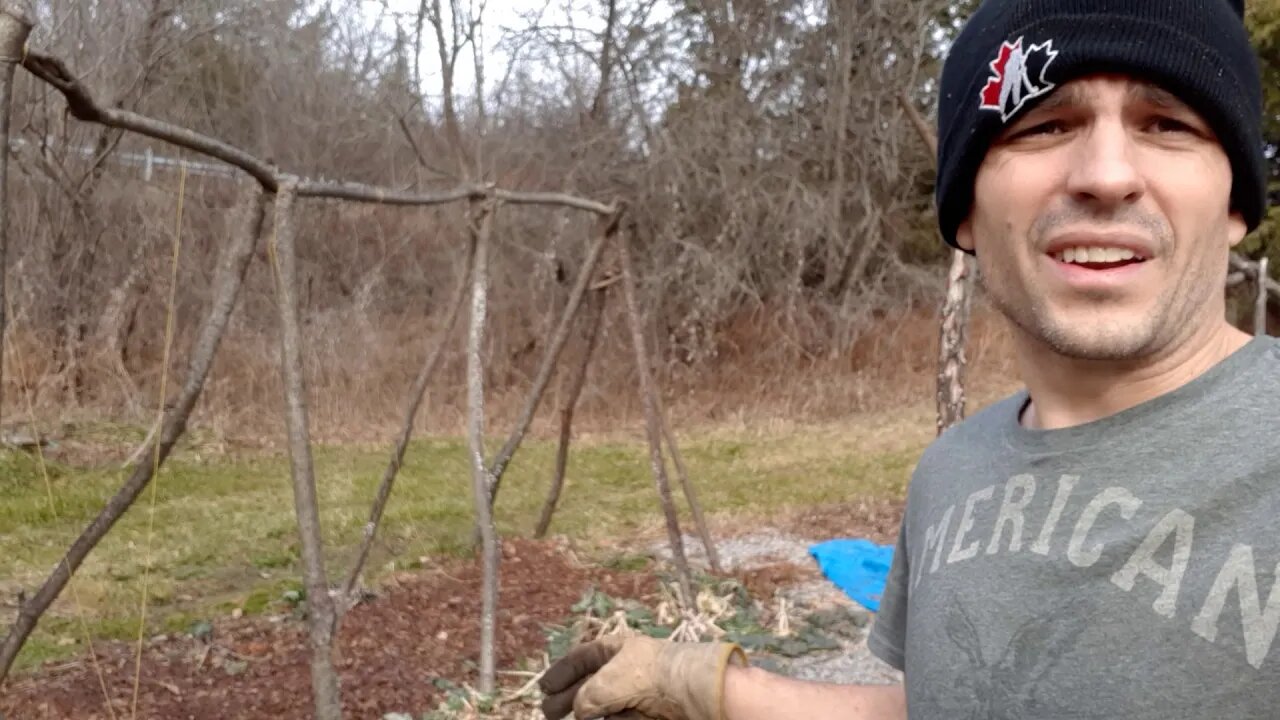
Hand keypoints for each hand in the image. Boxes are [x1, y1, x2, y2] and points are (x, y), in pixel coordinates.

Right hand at [538, 633, 746, 719]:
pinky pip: (621, 715)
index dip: (561, 673)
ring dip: (585, 713)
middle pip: (588, 684)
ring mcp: (635, 690)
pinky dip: (609, 717)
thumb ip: (584, 700)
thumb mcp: (602, 685)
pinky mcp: (646, 711)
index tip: (544, 688)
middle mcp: (624, 667)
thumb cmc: (643, 678)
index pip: (581, 658)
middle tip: (549, 713)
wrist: (688, 691)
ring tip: (565, 718)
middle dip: (567, 699)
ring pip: (602, 704)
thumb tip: (580, 713)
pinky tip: (598, 718)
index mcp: (614, 649)